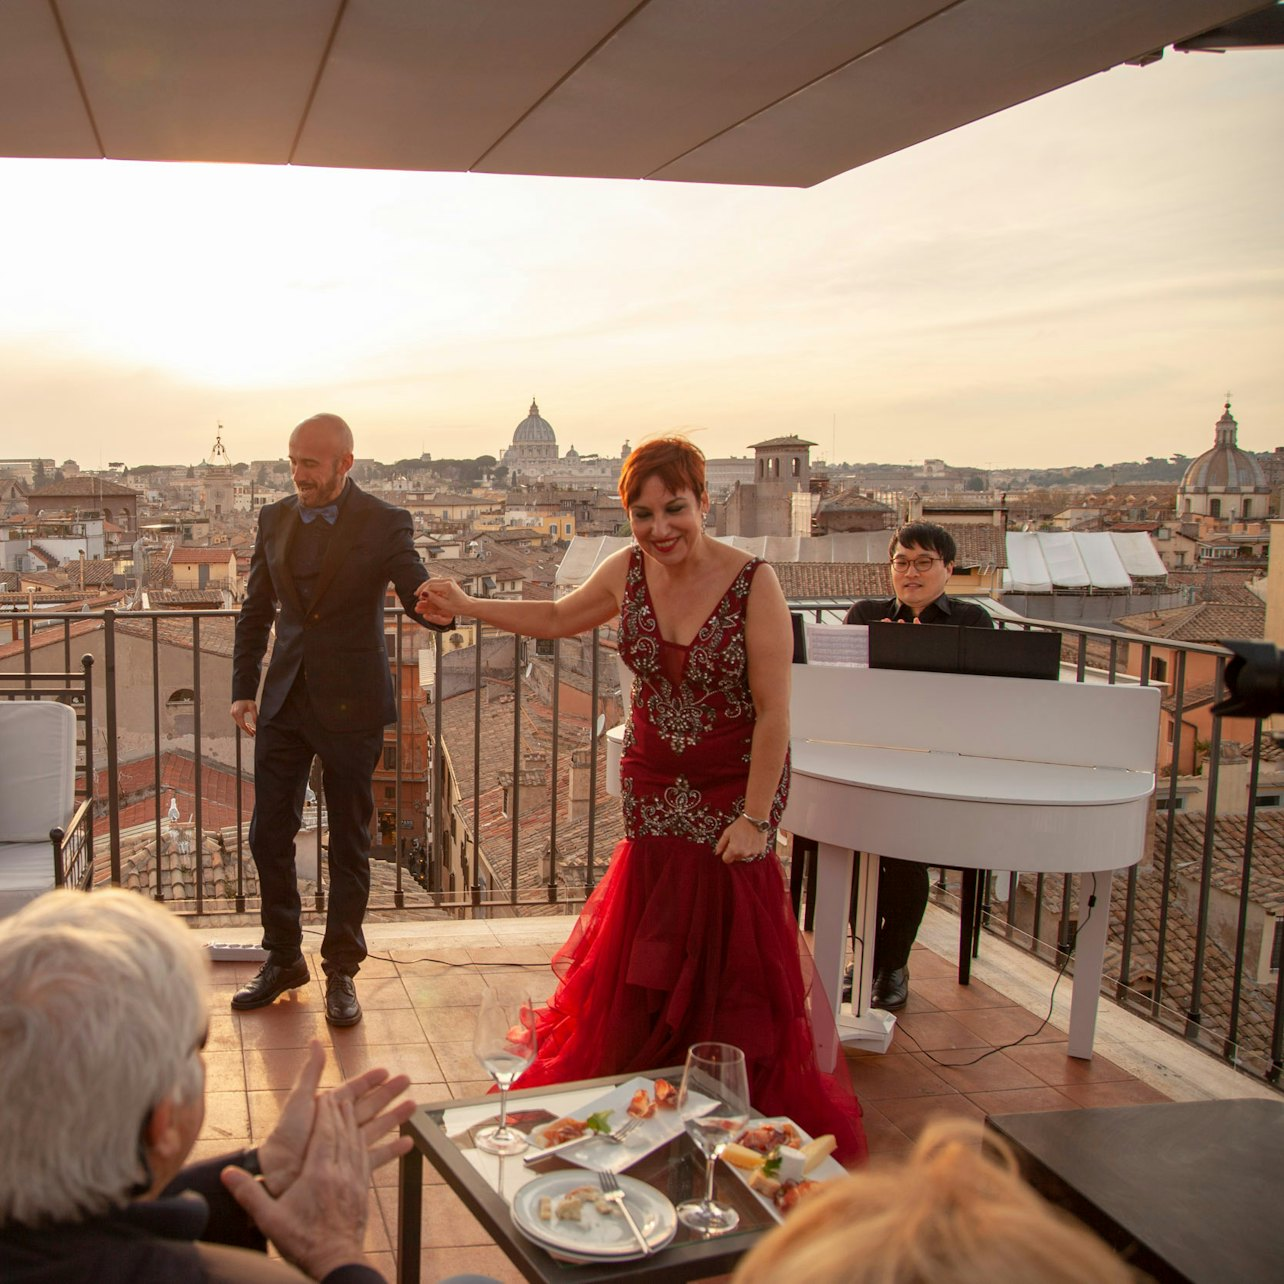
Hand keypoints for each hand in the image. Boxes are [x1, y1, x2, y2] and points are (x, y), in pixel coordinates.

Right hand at [222, 1094, 372, 1280]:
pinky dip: (363, 1142)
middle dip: (340, 1111)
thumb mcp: (269, 1219)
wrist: (335, 1261)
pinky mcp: (363, 1191)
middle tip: (339, 1094)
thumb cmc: (301, 1241)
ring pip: (356, 1142)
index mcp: (318, 1174)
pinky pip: (366, 1158)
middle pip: (342, 1133)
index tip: (324, 1095)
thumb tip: (227, 1173)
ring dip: (353, 1123)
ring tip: (351, 1108)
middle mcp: (340, 1172)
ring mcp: (355, 1181)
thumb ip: (249, 1193)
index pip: (324, 1134)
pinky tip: (362, 1138)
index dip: (325, 1113)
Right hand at [230, 699, 257, 736]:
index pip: (243, 725)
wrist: (242, 695)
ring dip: (245, 727)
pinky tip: (248, 725)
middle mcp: (234, 714)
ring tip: (252, 729)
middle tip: (254, 733)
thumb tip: (257, 724)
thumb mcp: (253, 707)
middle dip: (247, 730)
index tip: (253, 734)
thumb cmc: (248, 700)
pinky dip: (243, 723)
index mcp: (238, 713)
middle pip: (241, 725)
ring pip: (239, 724)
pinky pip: (238, 721)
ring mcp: (232, 714)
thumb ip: (255, 716)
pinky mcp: (233, 714)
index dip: (248, 730)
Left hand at [256, 1040, 414, 1196]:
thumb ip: (311, 1071)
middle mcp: (339, 1125)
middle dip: (389, 1093)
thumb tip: (315, 1040)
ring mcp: (345, 1145)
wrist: (279, 1174)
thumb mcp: (300, 1099)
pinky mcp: (350, 1167)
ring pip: (377, 1127)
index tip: (385, 1070)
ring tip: (413, 1106)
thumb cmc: (286, 1137)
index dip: (369, 1080)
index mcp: (328, 1108)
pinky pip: (376, 1157)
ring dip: (395, 1117)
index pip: (353, 1089)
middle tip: (407, 1081)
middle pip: (370, 1105)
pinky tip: (408, 1143)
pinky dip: (392, 1150)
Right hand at [415, 577, 467, 624]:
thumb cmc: (458, 607)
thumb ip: (433, 599)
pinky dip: (431, 587)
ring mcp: (449, 580)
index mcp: (447, 585)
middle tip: (416, 594)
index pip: (431, 586)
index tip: (419, 598)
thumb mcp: (444, 605)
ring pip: (433, 581)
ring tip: (419, 593)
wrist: (467, 605)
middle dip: (422, 587)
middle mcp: (448, 580)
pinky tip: (427, 592)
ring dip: (426, 586)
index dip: (423, 592)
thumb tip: (423, 593)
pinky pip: (437, 582)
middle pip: (431, 581)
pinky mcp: (449, 581)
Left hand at [715, 814, 771, 864]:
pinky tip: (752, 840)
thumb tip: (717, 852)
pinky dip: (752, 848)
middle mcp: (743, 853)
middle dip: (735, 852)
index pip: (726, 860)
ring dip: (744, 850)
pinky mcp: (760, 850)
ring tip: (745, 839)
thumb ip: (720, 844)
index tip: (727, 849)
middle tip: (737, 841)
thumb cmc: (741, 824)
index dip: (726, 854)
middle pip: (736, 858)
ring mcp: (753, 853)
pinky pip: (753, 852)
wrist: (755, 818)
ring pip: (745, 856)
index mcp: (734, 850)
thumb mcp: (727, 832)